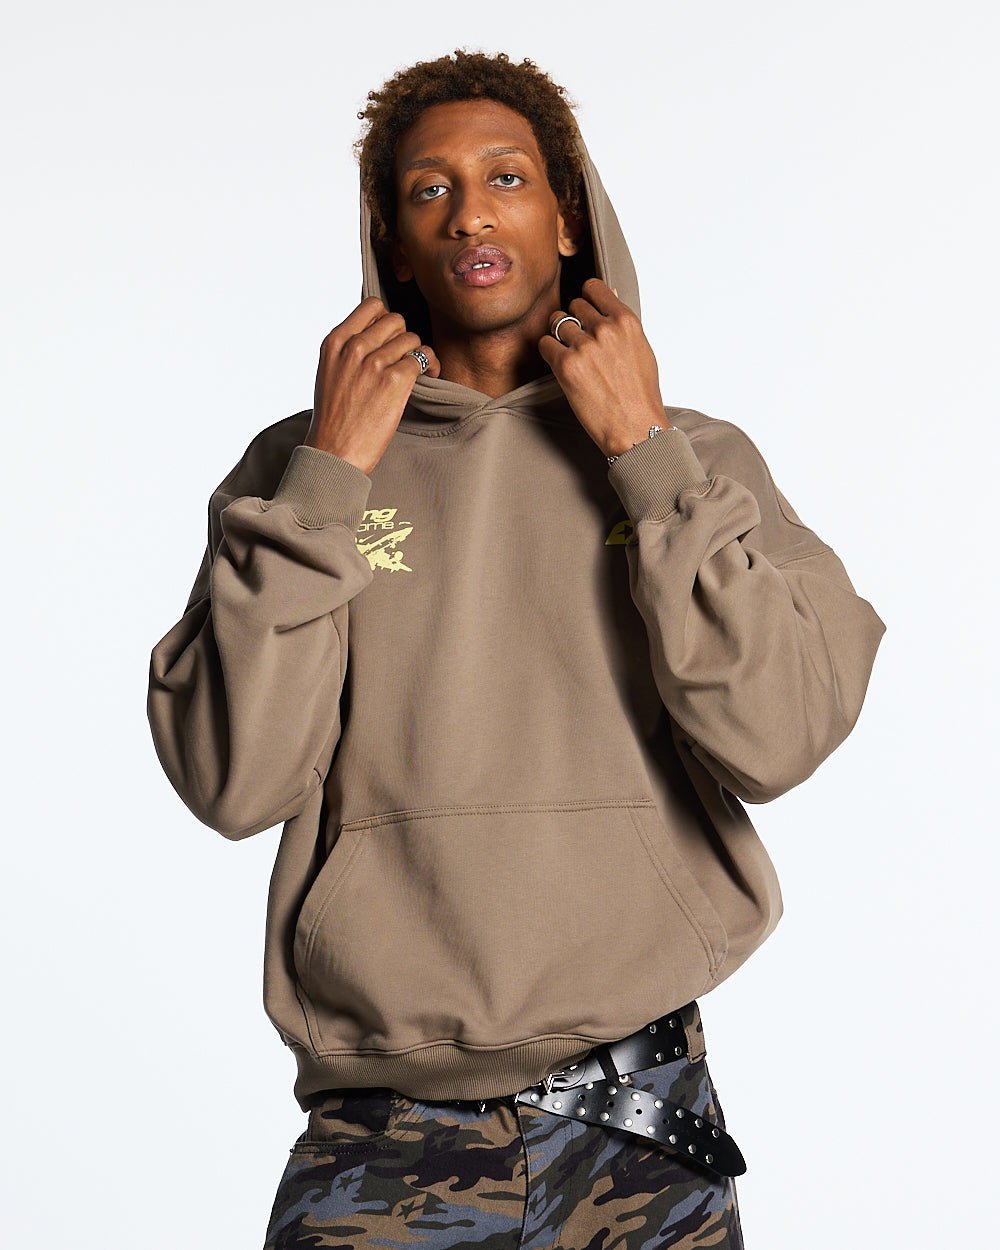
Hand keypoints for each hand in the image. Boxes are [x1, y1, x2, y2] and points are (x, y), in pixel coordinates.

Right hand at [305, 297, 440, 475]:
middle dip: (403, 338)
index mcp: (335, 342)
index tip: (388, 339)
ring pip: (412, 338)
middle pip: (395, 320)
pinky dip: (431, 365)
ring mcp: (375, 363)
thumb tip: (377, 334)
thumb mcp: (330, 373)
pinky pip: (423, 357)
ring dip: (417, 353)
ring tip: (415, 372)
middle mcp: (354, 348)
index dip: (386, 320)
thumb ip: (349, 350)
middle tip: (402, 360)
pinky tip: (428, 378)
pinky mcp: (395, 381)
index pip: (372, 306)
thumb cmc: (334, 419)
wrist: (334, 452)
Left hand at [537, 278, 671, 457]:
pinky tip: (562, 366)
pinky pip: (544, 344)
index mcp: (626, 322)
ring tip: (572, 356)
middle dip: (574, 321)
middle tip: (580, 343)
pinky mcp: (566, 365)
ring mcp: (584, 346)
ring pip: (556, 322)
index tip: (585, 311)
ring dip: (559, 337)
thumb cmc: (640, 394)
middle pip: (573, 306)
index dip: (586, 299)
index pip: (594, 288)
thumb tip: (608, 294)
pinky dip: (549, 353)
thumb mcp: (640, 349)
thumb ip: (621, 322)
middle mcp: (605, 329)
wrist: (634, 428)